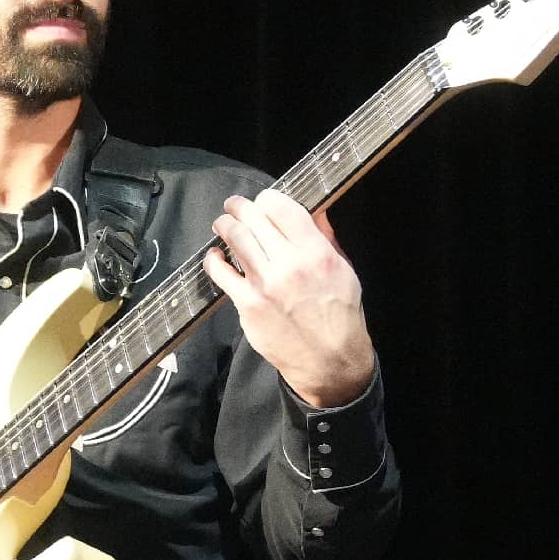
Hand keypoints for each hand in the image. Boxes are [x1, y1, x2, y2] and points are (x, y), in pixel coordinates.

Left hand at [202, 189, 376, 407]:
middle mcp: (289, 264)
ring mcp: (265, 283)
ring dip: (224, 225)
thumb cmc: (339, 315)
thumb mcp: (344, 271)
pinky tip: (215, 255)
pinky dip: (214, 259)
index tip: (262, 201)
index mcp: (316, 252)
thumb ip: (326, 238)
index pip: (282, 207)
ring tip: (223, 224)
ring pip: (234, 238)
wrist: (329, 360)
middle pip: (253, 218)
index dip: (267, 199)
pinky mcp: (247, 303)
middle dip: (239, 206)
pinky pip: (220, 272)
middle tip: (234, 206)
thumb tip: (315, 211)